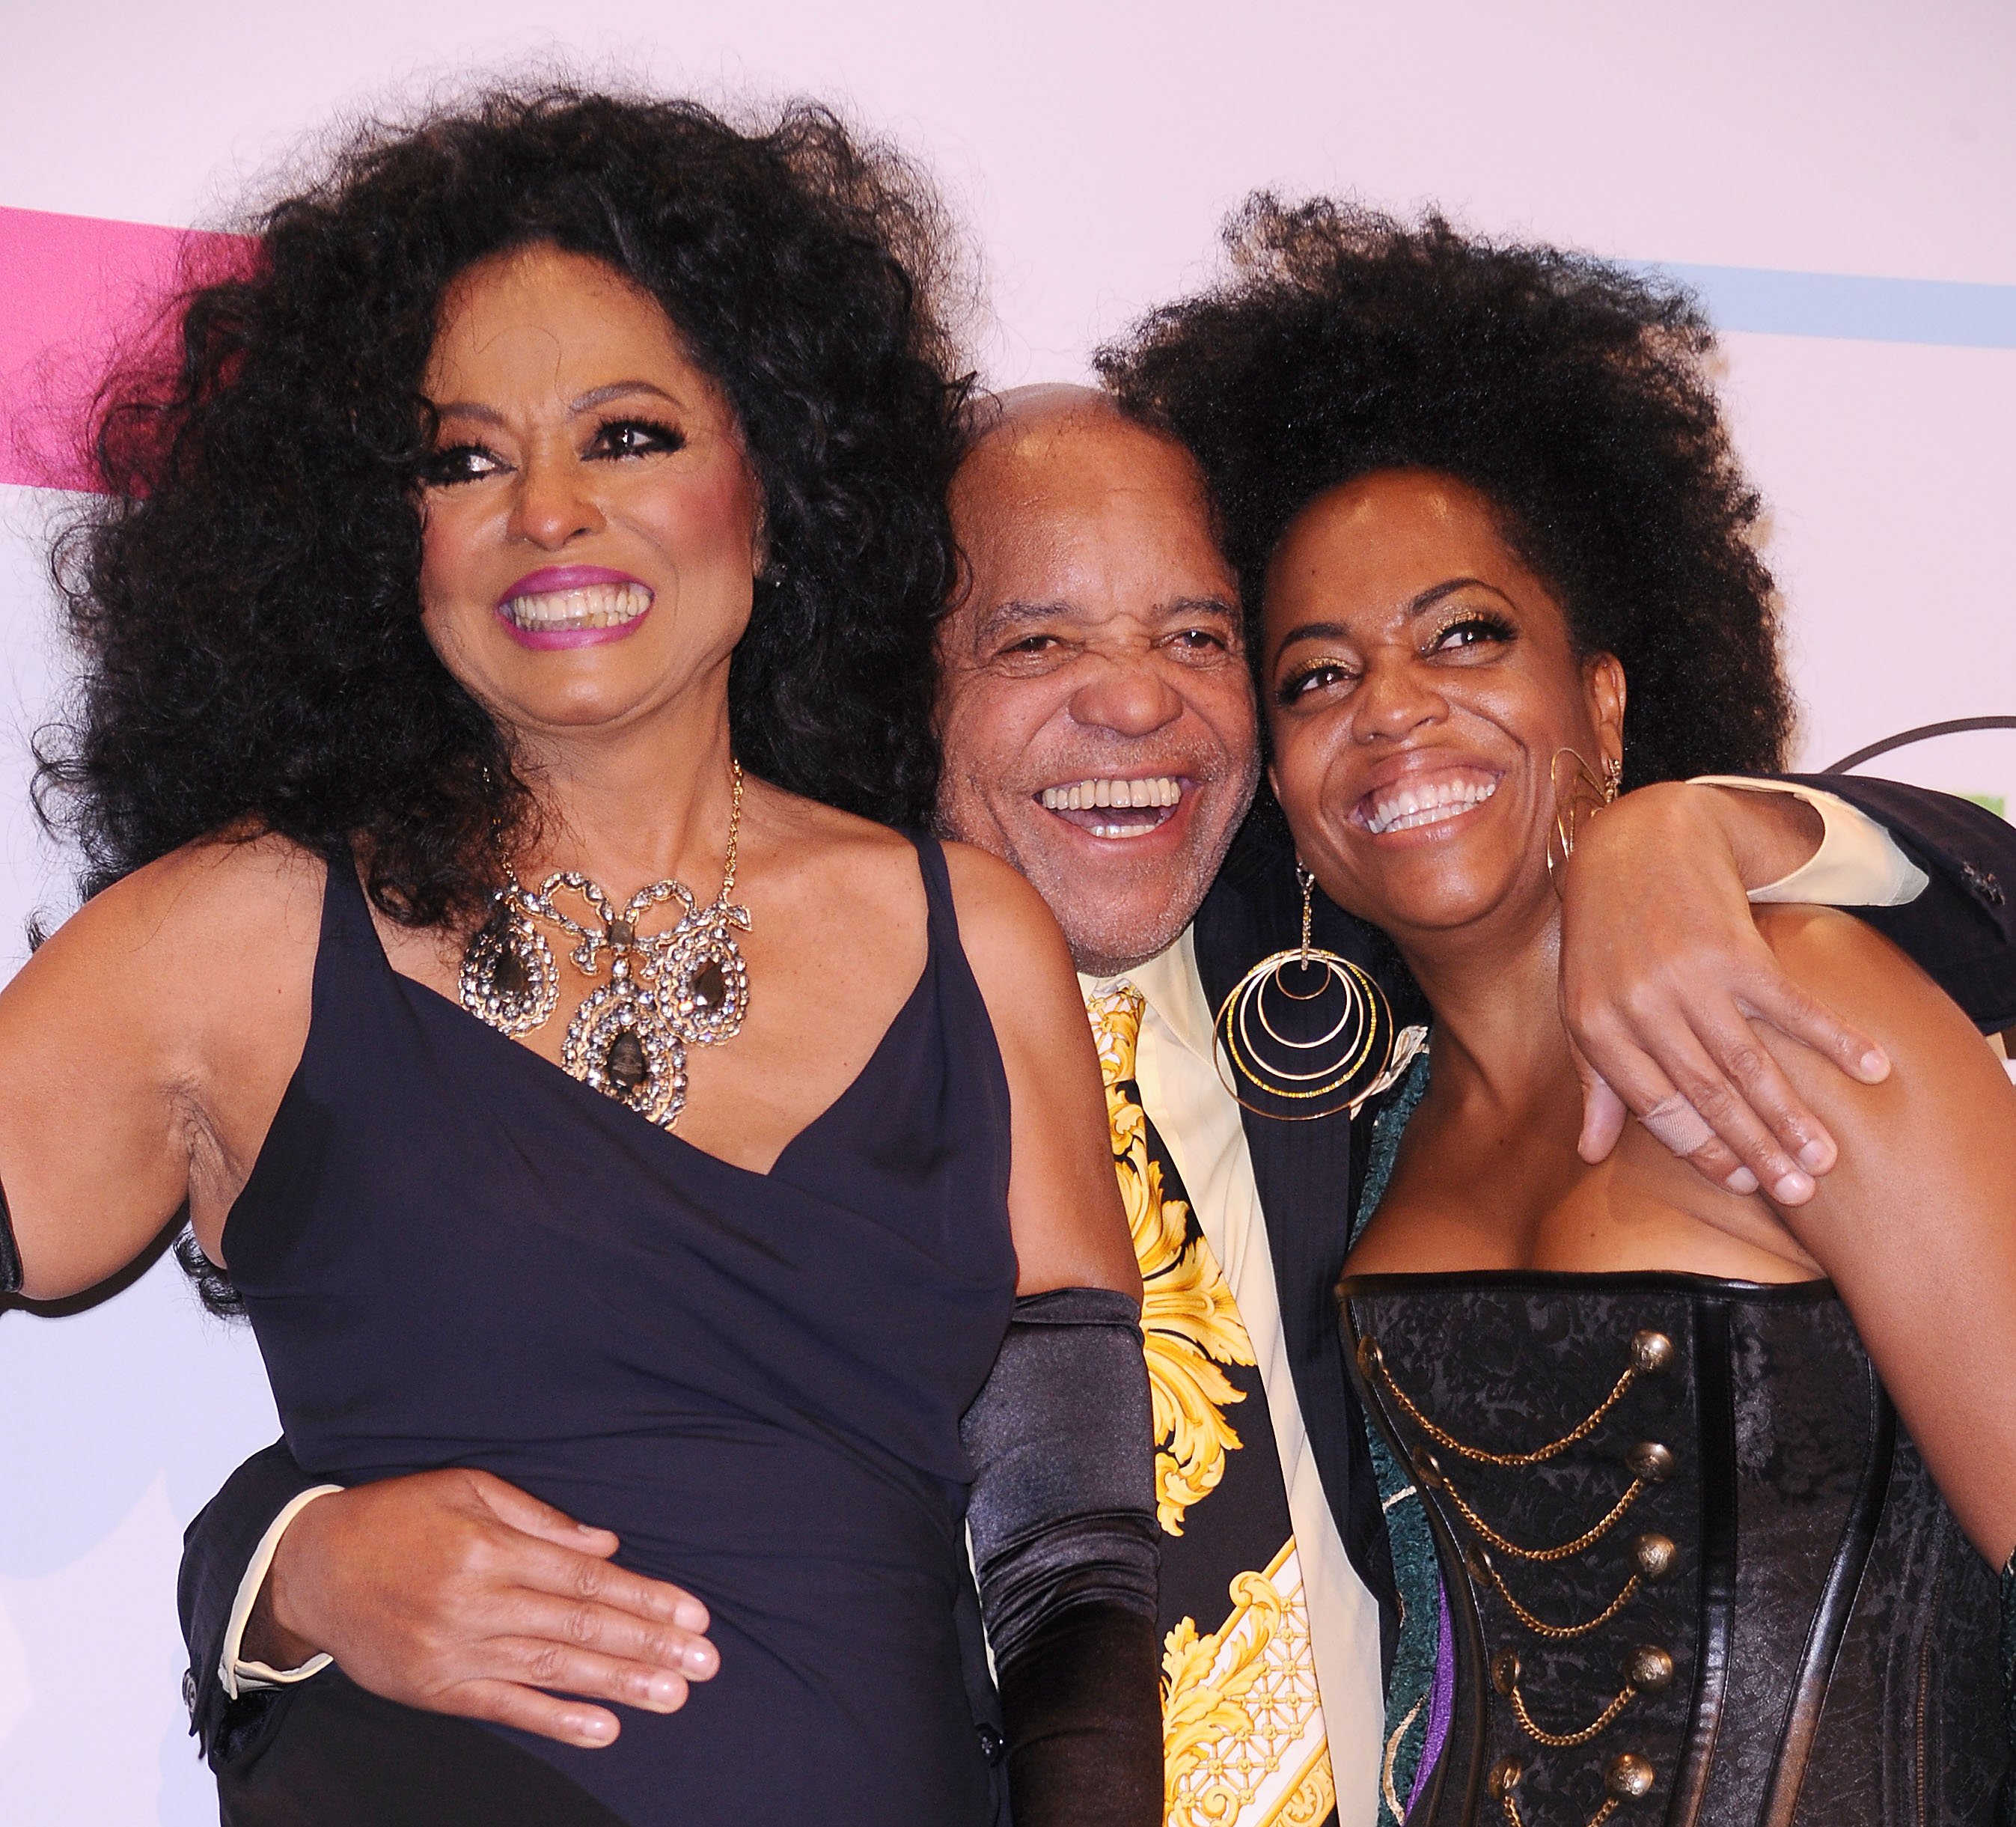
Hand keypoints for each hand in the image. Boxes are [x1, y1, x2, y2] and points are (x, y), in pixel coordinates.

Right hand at [251, 1467, 717, 1746]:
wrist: (311, 1568)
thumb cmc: (396, 1518)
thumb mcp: (467, 1489)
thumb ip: (540, 1519)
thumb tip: (605, 1547)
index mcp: (491, 1548)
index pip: (586, 1580)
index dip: (644, 1597)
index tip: (694, 1613)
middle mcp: (477, 1602)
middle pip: (579, 1627)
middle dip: (648, 1644)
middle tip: (704, 1662)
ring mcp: (456, 1651)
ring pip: (551, 1671)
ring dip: (618, 1685)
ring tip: (672, 1695)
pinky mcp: (436, 1689)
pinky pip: (505, 1708)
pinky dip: (556, 1720)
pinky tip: (602, 1729)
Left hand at [1558, 780, 1889, 1202]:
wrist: (1635, 844)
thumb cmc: (1607, 938)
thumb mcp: (1585, 1008)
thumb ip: (1595, 1083)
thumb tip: (1590, 1154)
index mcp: (1599, 1029)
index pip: (1659, 1111)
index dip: (1705, 1152)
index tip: (1745, 1185)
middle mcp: (1641, 1008)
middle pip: (1709, 1096)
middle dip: (1757, 1151)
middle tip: (1799, 1191)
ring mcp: (1689, 978)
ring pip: (1749, 1065)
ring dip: (1793, 1117)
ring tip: (1826, 1159)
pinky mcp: (1734, 948)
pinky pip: (1791, 1007)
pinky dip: (1835, 1039)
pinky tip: (1873, 1068)